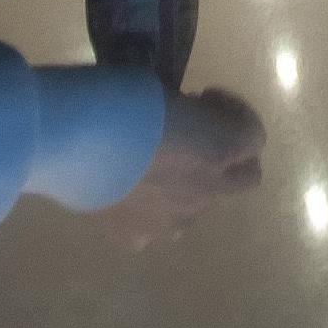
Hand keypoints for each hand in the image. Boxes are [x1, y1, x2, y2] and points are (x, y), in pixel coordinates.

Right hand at [97, 85, 267, 249]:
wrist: (72, 142)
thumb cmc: (122, 101)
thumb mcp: (167, 91)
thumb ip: (187, 113)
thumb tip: (181, 119)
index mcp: (220, 149)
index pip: (255, 138)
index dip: (233, 115)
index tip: (205, 98)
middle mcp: (206, 191)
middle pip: (244, 180)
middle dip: (227, 158)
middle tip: (194, 138)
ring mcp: (172, 221)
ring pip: (196, 210)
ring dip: (186, 189)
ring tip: (151, 169)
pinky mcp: (136, 237)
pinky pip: (150, 229)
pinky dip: (142, 212)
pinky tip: (120, 190)